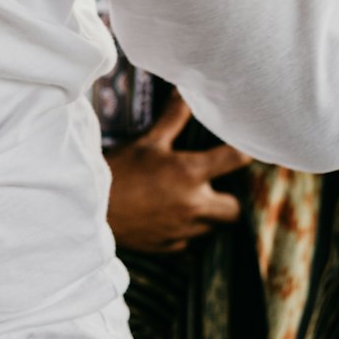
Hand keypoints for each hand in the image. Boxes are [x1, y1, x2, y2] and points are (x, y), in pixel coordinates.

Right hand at [105, 92, 250, 253]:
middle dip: (227, 198)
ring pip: (212, 226)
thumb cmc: (120, 169)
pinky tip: (167, 216)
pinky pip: (189, 241)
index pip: (234, 160)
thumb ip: (173, 119)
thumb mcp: (148, 141)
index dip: (243, 152)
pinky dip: (184, 230)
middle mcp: (194, 204)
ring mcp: (184, 230)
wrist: (92, 207)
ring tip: (186, 199)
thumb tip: (184, 92)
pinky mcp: (171, 247)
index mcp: (190, 173)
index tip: (245, 150)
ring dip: (205, 214)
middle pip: (233, 209)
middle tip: (211, 186)